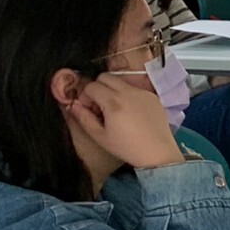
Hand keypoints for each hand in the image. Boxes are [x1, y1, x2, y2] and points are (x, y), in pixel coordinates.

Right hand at [65, 75, 183, 171]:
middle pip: (105, 77)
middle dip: (97, 87)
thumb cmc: (126, 147)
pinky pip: (135, 88)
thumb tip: (73, 105)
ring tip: (114, 110)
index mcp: (113, 101)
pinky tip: (130, 112)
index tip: (89, 109)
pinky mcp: (152, 95)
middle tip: (99, 106)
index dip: (85, 97)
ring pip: (121, 80)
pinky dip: (127, 94)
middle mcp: (128, 91)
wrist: (157, 152)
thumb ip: (83, 118)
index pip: (91, 86)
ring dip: (112, 90)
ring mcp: (142, 91)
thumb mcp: (99, 136)